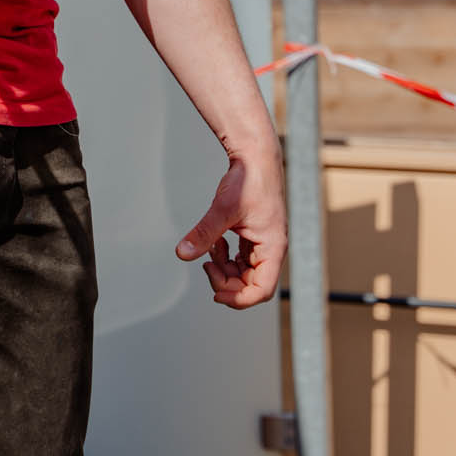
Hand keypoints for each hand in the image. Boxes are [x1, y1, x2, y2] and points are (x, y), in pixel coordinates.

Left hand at [175, 157, 286, 309]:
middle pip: (250, 285)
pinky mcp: (253, 236)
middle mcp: (271, 249)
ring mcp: (263, 243)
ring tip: (211, 249)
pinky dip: (225, 257)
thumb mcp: (223, 209)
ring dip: (224, 269)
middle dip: (226, 282)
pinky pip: (240, 259)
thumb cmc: (249, 179)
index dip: (239, 299)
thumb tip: (182, 254)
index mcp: (273, 247)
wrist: (255, 156)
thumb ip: (204, 234)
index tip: (215, 294)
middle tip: (206, 266)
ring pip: (243, 273)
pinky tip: (216, 243)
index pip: (262, 290)